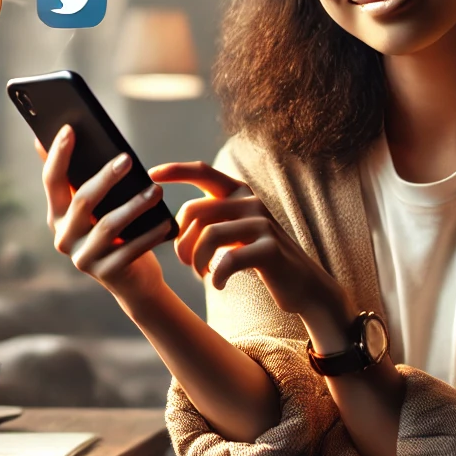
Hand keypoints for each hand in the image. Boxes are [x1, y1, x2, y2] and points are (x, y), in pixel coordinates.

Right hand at [38, 125, 173, 303]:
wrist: (134, 280)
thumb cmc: (118, 232)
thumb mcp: (99, 207)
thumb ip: (83, 177)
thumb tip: (68, 132)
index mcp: (58, 215)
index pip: (52, 181)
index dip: (58, 155)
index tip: (70, 128)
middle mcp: (64, 237)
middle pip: (82, 201)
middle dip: (105, 178)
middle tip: (127, 158)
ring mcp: (83, 258)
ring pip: (108, 225)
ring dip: (134, 205)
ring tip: (156, 191)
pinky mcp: (107, 274)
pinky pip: (130, 249)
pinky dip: (149, 234)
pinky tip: (165, 222)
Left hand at [148, 160, 345, 317]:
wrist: (304, 284)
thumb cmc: (260, 259)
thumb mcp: (236, 233)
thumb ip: (212, 221)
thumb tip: (173, 226)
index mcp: (240, 193)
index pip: (204, 172)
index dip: (177, 170)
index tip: (152, 174)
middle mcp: (251, 202)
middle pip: (195, 211)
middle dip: (181, 241)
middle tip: (186, 263)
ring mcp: (263, 223)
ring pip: (208, 235)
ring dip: (197, 261)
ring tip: (203, 274)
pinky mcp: (270, 248)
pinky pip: (227, 260)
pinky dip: (216, 276)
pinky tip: (218, 284)